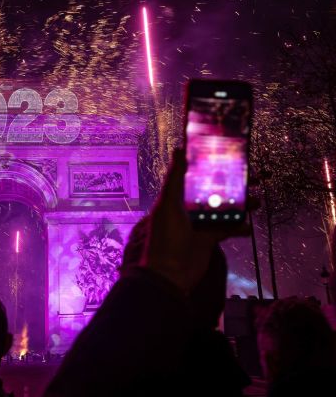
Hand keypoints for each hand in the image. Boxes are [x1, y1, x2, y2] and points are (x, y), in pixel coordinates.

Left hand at [142, 149, 253, 292]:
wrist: (170, 274)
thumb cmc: (166, 237)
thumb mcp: (169, 205)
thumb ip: (175, 179)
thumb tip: (179, 149)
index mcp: (176, 196)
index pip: (195, 176)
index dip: (211, 166)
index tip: (230, 156)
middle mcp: (188, 208)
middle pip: (214, 191)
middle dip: (233, 185)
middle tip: (254, 177)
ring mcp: (199, 223)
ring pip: (223, 209)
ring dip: (240, 205)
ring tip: (257, 201)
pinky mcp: (209, 239)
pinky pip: (227, 229)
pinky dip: (239, 227)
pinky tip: (248, 227)